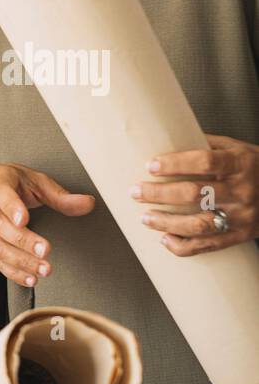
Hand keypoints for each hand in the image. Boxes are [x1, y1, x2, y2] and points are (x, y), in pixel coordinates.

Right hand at [0, 164, 95, 286]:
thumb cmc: (11, 184)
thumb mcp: (34, 182)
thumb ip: (59, 195)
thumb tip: (88, 204)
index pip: (2, 195)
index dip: (12, 208)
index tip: (24, 220)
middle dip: (23, 241)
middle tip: (45, 252)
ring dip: (20, 261)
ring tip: (43, 270)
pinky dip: (12, 272)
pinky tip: (30, 278)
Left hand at [133, 134, 258, 255]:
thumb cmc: (254, 166)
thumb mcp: (238, 148)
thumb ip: (207, 146)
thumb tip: (166, 137)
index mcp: (241, 163)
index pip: (204, 162)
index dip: (175, 163)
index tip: (150, 165)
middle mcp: (243, 190)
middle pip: (195, 194)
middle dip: (159, 194)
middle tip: (135, 192)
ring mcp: (243, 216)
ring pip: (198, 224)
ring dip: (166, 223)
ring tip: (145, 217)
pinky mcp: (241, 235)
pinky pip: (208, 246)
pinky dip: (183, 246)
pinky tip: (164, 239)